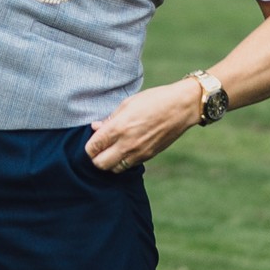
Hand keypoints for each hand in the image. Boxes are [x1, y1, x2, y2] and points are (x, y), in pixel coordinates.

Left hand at [85, 80, 199, 171]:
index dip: (88, 146)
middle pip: (100, 164)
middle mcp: (127, 144)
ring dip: (109, 162)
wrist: (181, 107)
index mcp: (118, 128)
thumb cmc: (154, 100)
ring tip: (111, 150)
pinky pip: (128, 166)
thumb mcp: (128, 103)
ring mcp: (138, 153)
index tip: (90, 141)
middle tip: (98, 149)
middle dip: (95, 158)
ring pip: (114, 169)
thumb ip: (110, 118)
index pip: (93, 147)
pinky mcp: (148, 156)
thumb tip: (95, 127)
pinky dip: (122, 162)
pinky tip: (124, 151)